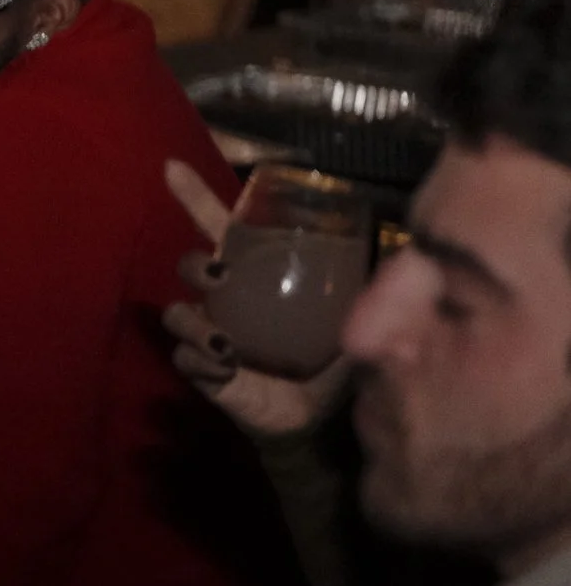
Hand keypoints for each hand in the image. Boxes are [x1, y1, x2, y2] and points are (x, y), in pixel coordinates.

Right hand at [162, 160, 352, 438]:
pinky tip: (226, 368)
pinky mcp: (204, 371)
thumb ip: (378, 286)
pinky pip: (184, 357)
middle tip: (220, 275)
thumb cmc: (335, 359)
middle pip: (189, 264)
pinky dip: (200, 360)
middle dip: (195, 264)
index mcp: (257, 274)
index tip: (172, 167)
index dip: (194, 196)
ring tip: (225, 342)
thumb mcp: (359, 314)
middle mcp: (227, 299)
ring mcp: (210, 333)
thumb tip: (414, 250)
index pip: (220, 227)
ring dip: (193, 320)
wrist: (319, 418)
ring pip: (177, 312)